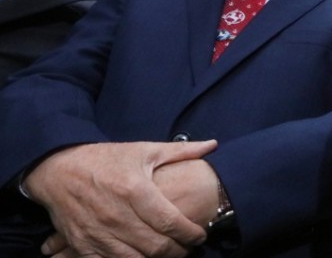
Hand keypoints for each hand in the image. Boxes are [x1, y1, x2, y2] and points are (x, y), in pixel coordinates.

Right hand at [25, 140, 216, 257]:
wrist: (58, 169)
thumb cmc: (106, 159)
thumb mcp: (144, 150)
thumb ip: (181, 151)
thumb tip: (212, 145)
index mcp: (135, 190)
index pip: (171, 222)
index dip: (190, 233)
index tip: (201, 235)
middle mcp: (117, 215)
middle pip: (156, 247)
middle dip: (179, 251)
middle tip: (188, 248)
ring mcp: (98, 233)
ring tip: (170, 253)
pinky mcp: (83, 244)